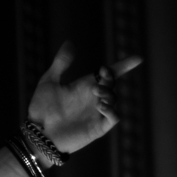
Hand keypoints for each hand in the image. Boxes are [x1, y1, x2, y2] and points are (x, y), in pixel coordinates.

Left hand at [27, 42, 141, 155]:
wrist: (38, 134)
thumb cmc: (41, 110)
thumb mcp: (49, 82)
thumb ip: (61, 63)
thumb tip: (70, 42)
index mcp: (85, 86)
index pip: (109, 74)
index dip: (124, 66)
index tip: (138, 59)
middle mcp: (93, 99)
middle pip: (112, 84)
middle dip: (109, 79)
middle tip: (96, 82)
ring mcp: (96, 114)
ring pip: (114, 99)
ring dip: (109, 94)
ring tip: (96, 94)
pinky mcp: (97, 128)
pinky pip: (113, 118)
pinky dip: (112, 111)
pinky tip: (101, 106)